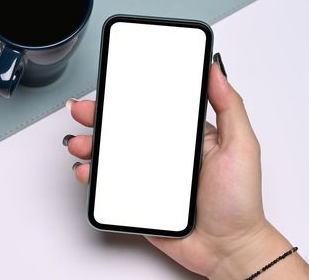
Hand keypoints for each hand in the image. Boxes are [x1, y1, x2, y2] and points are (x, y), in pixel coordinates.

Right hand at [65, 61, 308, 278]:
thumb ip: (229, 106)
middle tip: (82, 111)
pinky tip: (87, 171)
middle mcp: (162, 154)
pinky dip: (92, 177)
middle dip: (97, 116)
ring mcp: (146, 176)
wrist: (227, 249)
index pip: (150, 109)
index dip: (127, 96)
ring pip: (109, 155)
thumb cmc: (238, 201)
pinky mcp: (136, 199)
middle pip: (122, 129)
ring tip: (79, 143)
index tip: (110, 85)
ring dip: (89, 145)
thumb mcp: (240, 146)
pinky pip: (107, 185)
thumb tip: (215, 70)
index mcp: (183, 136)